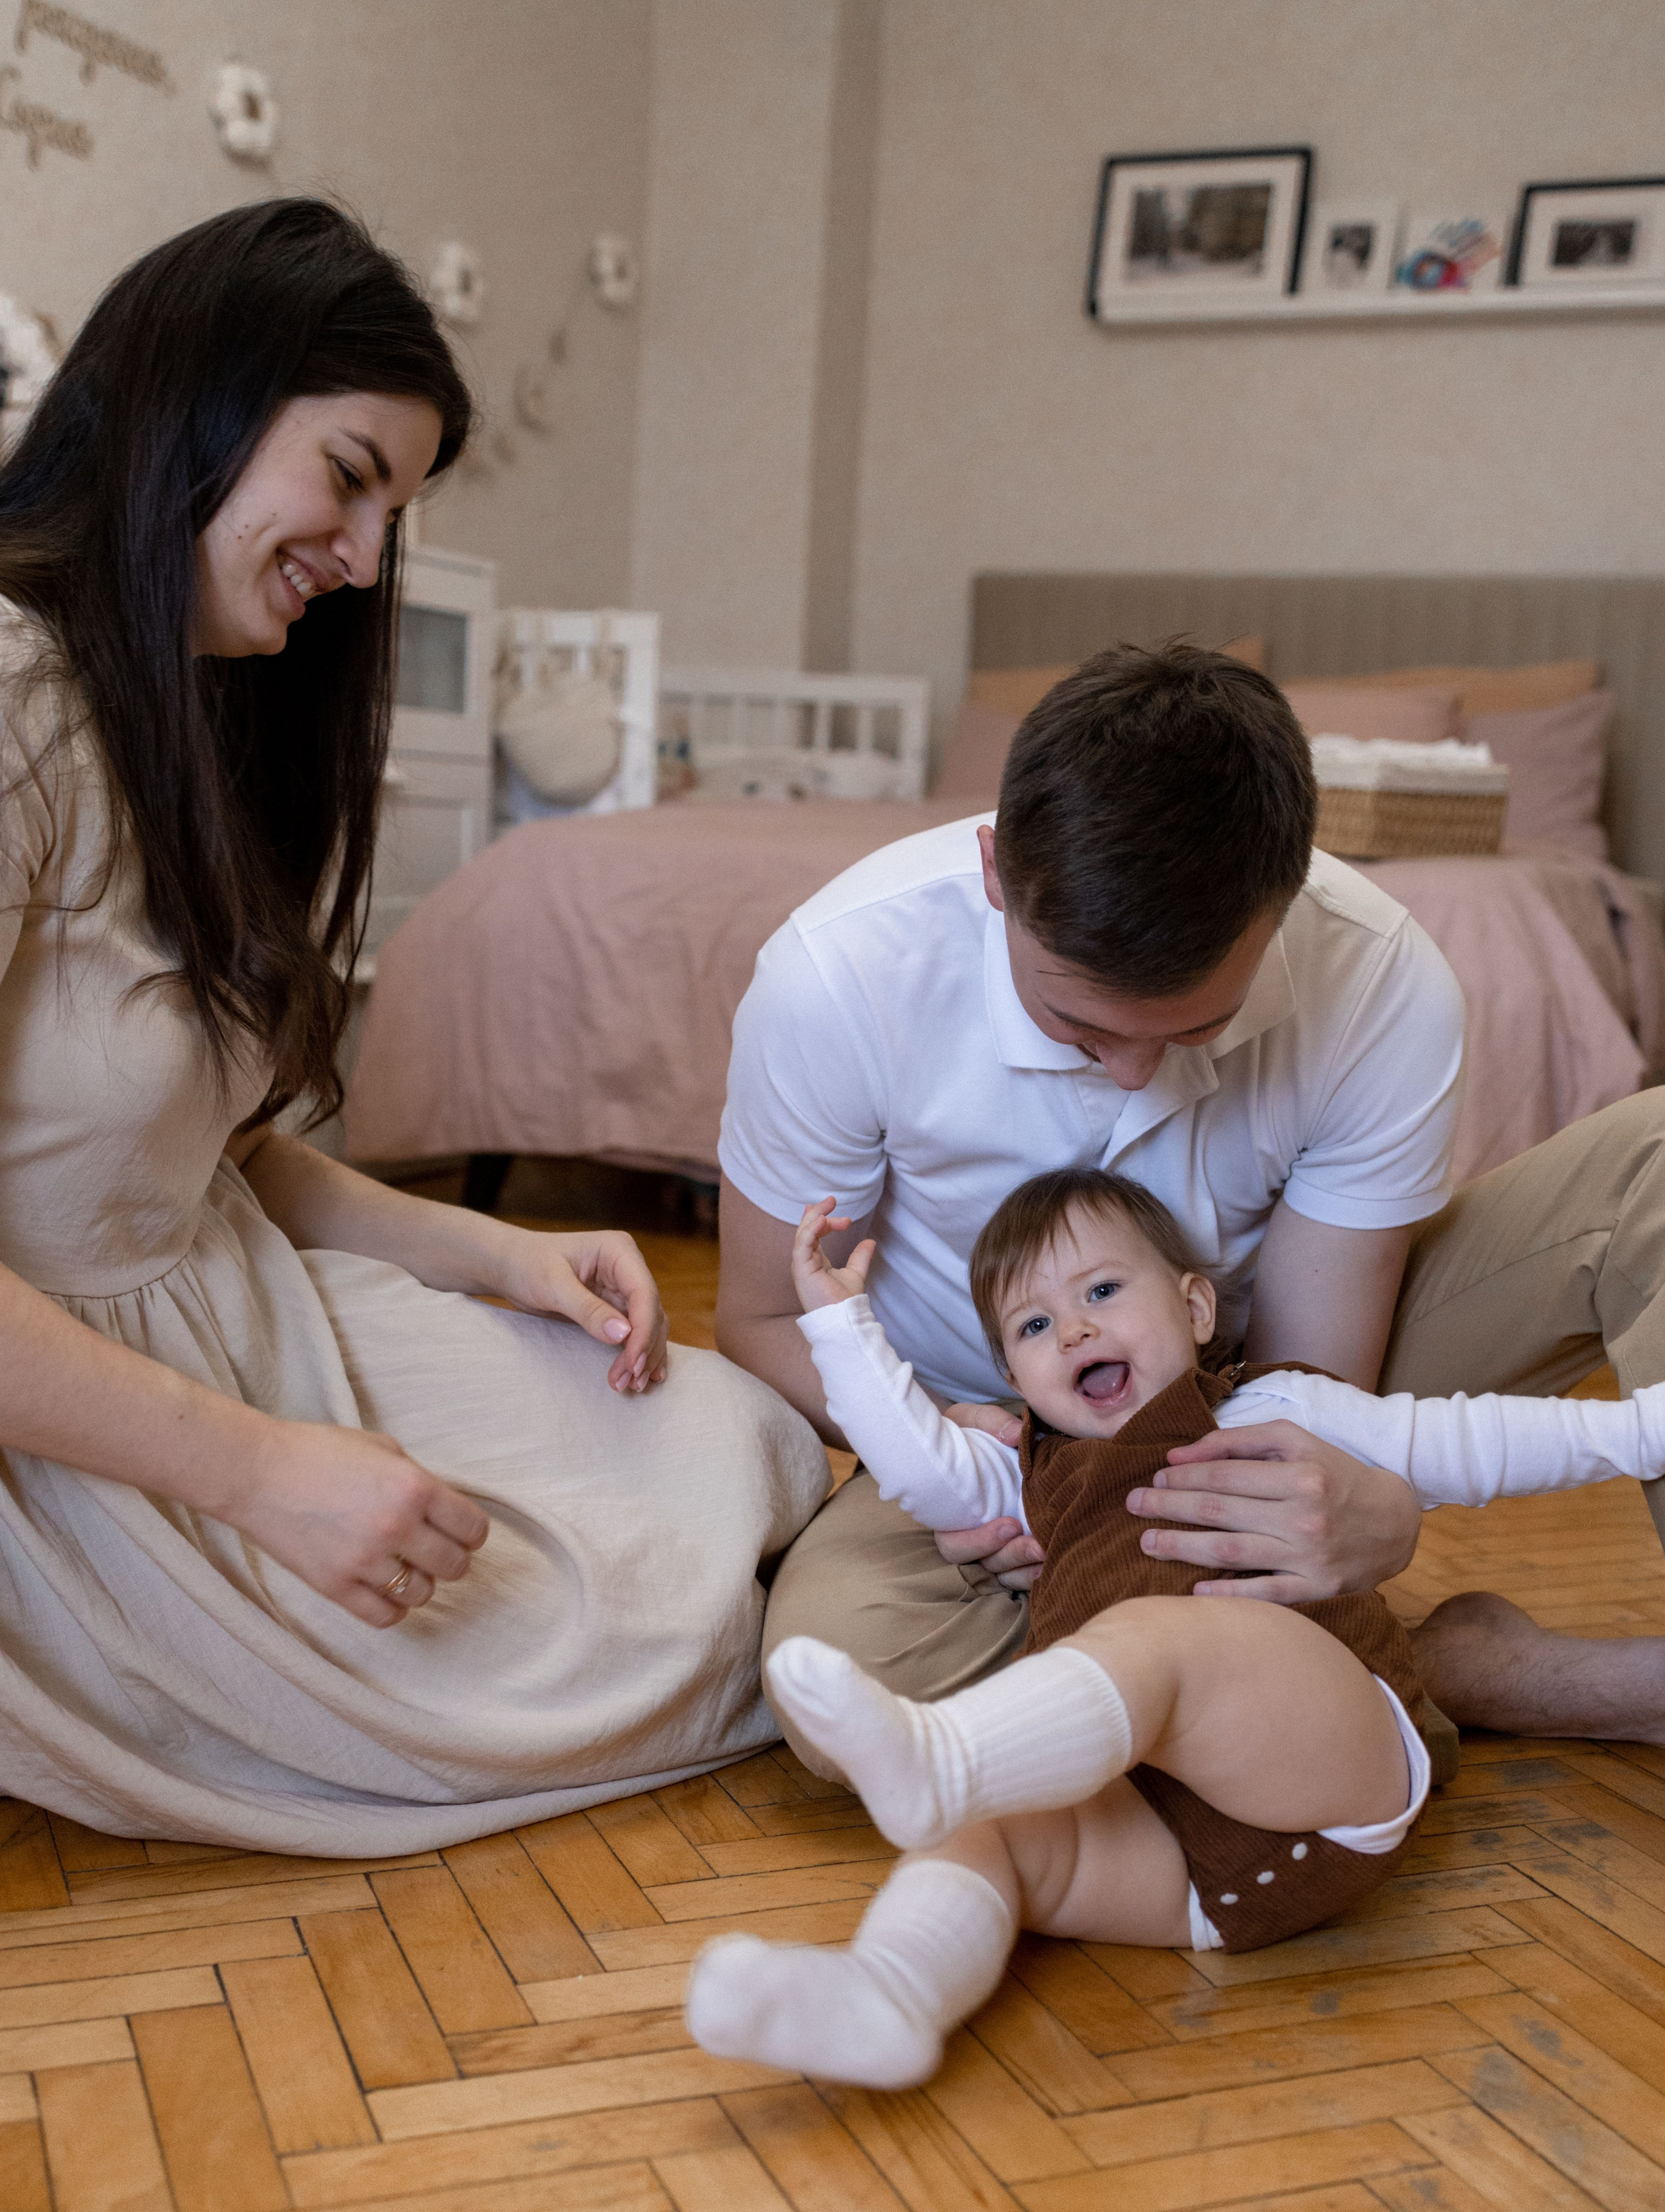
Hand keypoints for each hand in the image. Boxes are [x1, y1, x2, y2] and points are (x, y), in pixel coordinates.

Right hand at [231, 1420, 489, 1627]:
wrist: (257, 1472)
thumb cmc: (319, 1451)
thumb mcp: (383, 1448)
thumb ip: (418, 1479)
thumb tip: (443, 1508)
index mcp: (414, 1487)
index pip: (473, 1529)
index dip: (471, 1533)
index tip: (461, 1532)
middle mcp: (396, 1526)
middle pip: (454, 1566)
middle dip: (450, 1559)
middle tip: (434, 1551)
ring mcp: (365, 1560)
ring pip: (422, 1594)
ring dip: (420, 1583)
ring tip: (404, 1568)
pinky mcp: (335, 1586)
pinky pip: (384, 1615)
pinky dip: (393, 1608)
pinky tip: (385, 1590)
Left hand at [500, 1227, 667, 1392]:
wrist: (510, 1266)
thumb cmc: (527, 1264)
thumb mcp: (553, 1285)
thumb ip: (588, 1309)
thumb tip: (623, 1334)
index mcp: (619, 1251)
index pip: (643, 1293)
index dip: (644, 1331)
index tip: (633, 1364)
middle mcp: (628, 1269)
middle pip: (651, 1313)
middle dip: (643, 1349)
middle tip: (628, 1383)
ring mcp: (623, 1289)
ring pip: (648, 1326)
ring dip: (643, 1357)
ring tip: (630, 1386)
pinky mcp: (615, 1307)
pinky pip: (635, 1332)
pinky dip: (638, 1354)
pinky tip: (641, 1376)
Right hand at [791, 1198, 875, 1312]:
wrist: (844, 1319)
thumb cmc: (845, 1301)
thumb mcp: (855, 1273)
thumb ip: (860, 1257)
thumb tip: (870, 1241)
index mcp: (815, 1262)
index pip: (814, 1234)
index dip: (825, 1221)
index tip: (845, 1218)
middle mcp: (806, 1261)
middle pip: (807, 1230)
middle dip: (818, 1212)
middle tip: (832, 1200)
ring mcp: (802, 1265)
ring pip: (803, 1233)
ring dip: (815, 1216)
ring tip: (828, 1205)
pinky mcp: (802, 1269)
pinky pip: (802, 1244)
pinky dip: (810, 1230)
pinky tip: (822, 1219)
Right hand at [935, 1397, 1042, 1590]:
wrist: (980, 1437)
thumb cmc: (966, 1432)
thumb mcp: (970, 1419)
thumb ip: (990, 1423)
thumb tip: (1016, 1434)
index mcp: (950, 1510)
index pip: (953, 1544)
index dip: (978, 1542)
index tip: (1011, 1524)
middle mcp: (968, 1532)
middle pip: (983, 1563)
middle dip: (1011, 1556)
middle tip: (1038, 1545)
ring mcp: (991, 1543)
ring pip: (1003, 1573)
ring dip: (1026, 1568)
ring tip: (1050, 1556)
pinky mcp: (1011, 1544)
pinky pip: (1019, 1571)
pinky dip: (1034, 1571)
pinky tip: (1055, 1563)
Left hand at [1126, 1419, 1421, 1602]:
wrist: (1394, 1521)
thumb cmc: (1334, 1475)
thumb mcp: (1295, 1442)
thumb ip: (1238, 1443)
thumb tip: (1179, 1455)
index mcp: (1299, 1474)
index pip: (1224, 1476)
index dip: (1183, 1477)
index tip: (1155, 1478)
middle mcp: (1304, 1516)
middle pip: (1220, 1512)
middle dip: (1169, 1507)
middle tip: (1133, 1505)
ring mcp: (1310, 1557)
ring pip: (1231, 1553)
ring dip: (1182, 1547)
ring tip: (1147, 1542)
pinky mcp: (1318, 1590)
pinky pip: (1265, 1594)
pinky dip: (1228, 1594)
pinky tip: (1194, 1590)